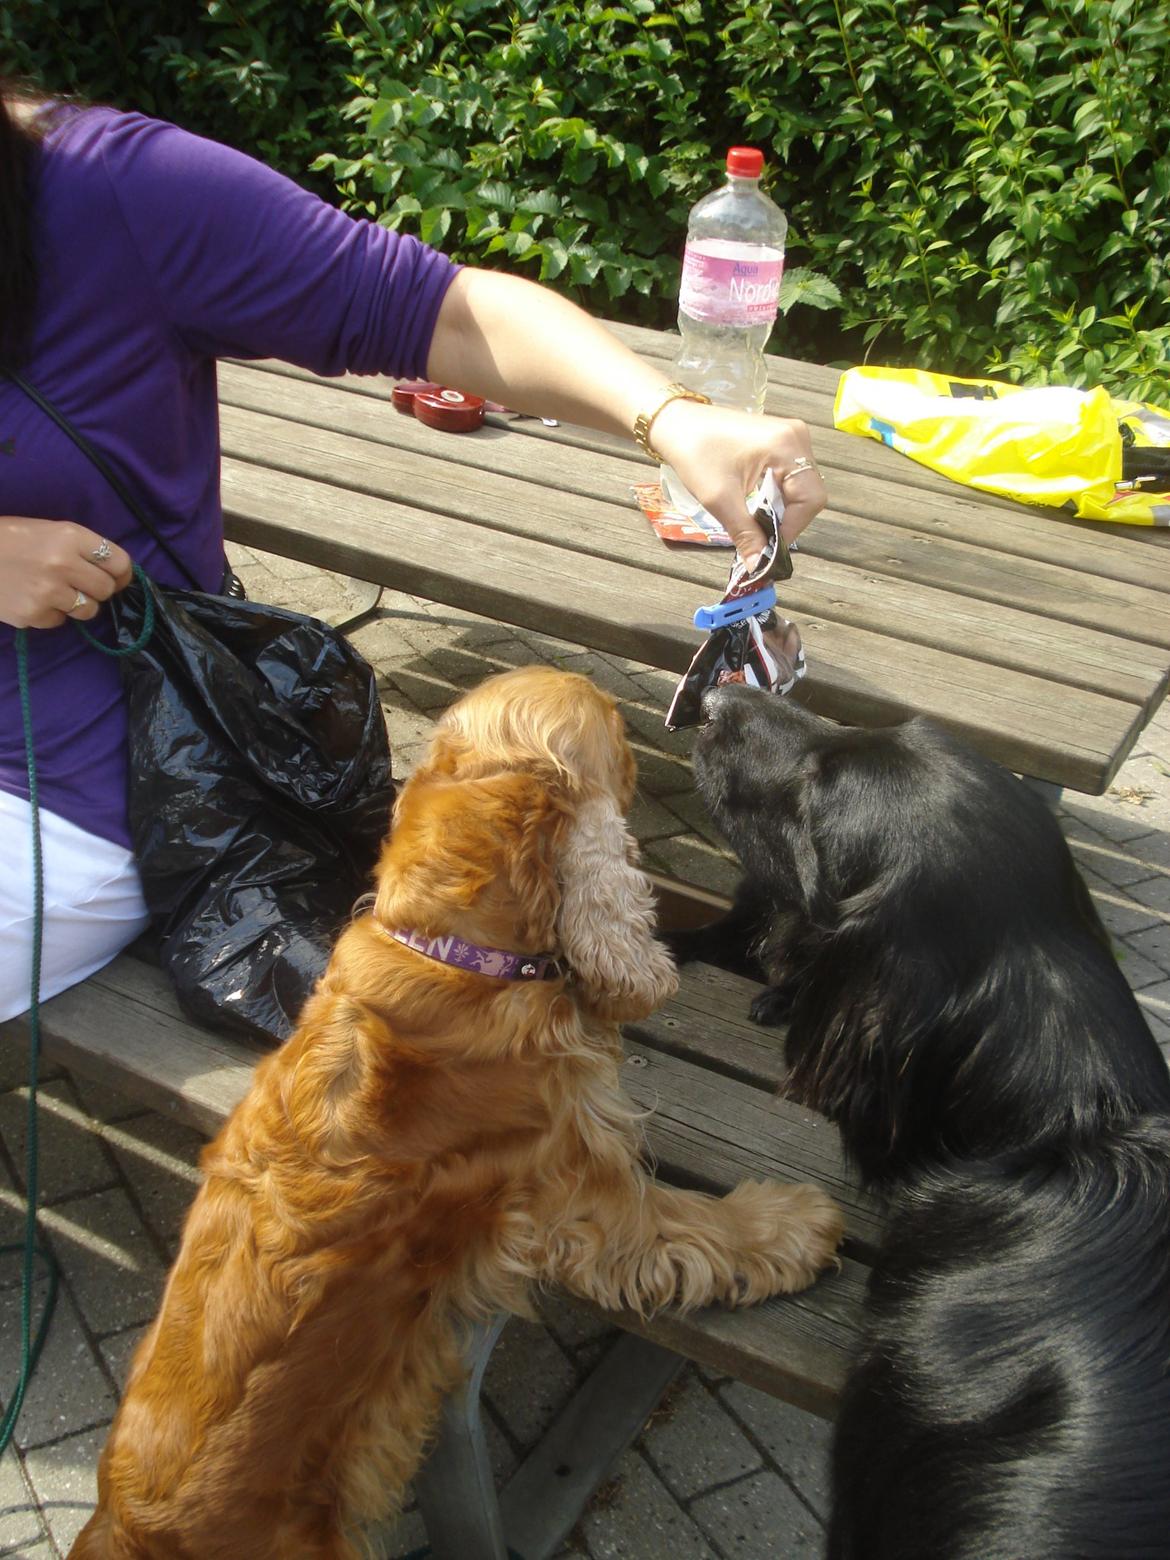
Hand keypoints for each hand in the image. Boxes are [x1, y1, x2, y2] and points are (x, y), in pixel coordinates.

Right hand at [0, 517, 132, 629]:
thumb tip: (116, 574)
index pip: (119, 562)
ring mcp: (48, 592)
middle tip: (79, 584)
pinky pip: (59, 621)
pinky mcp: (33, 614)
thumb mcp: (48, 531)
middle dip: (98, 589)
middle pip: (106, 589)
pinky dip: (50, 613)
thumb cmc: (9, 540)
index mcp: (70, 536)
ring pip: (88, 610)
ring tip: (54, 591)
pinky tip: (32, 597)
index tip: (117, 578)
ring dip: (77, 604)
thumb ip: (82, 549)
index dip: (122, 574)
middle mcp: (63, 563)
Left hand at [650, 399, 827, 573]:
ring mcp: (792, 437)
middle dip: (787, 520)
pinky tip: (757, 504)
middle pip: (809, 493)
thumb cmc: (695, 453)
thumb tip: (758, 566)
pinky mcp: (782, 441)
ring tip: (756, 522)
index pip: (811, 498)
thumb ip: (745, 535)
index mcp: (787, 445)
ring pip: (801, 488)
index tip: (769, 547)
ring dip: (782, 510)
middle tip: (761, 538)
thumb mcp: (720, 499)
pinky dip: (777, 496)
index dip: (793, 528)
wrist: (677, 423)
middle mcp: (797, 437)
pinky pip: (791, 477)